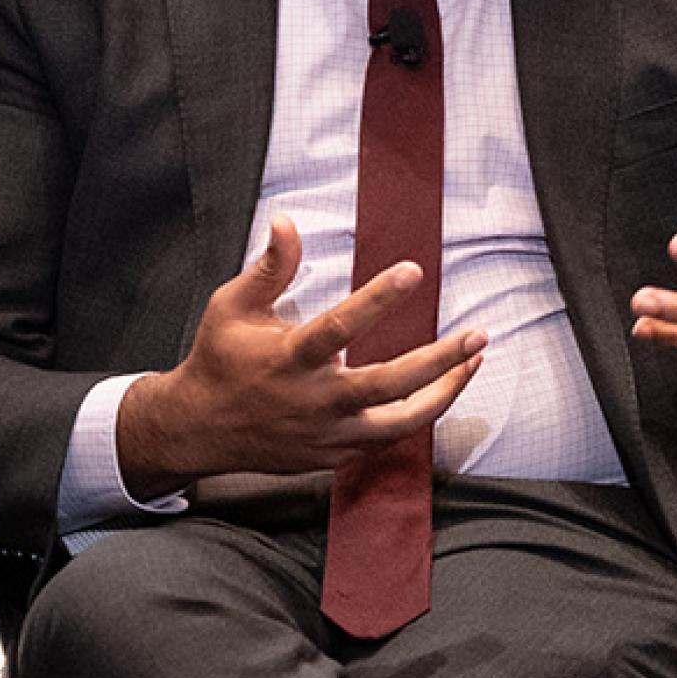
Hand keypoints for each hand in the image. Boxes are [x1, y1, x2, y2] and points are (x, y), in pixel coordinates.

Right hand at [117, 215, 486, 498]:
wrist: (199, 429)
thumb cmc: (219, 359)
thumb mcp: (233, 306)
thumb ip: (270, 268)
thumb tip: (286, 222)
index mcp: (289, 359)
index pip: (339, 327)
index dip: (378, 299)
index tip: (413, 271)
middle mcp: (314, 401)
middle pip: (388, 385)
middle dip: (440, 362)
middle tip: (477, 336)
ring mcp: (328, 434)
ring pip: (401, 423)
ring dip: (444, 393)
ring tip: (473, 362)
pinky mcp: (335, 456)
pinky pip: (386, 438)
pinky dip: (414, 414)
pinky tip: (436, 388)